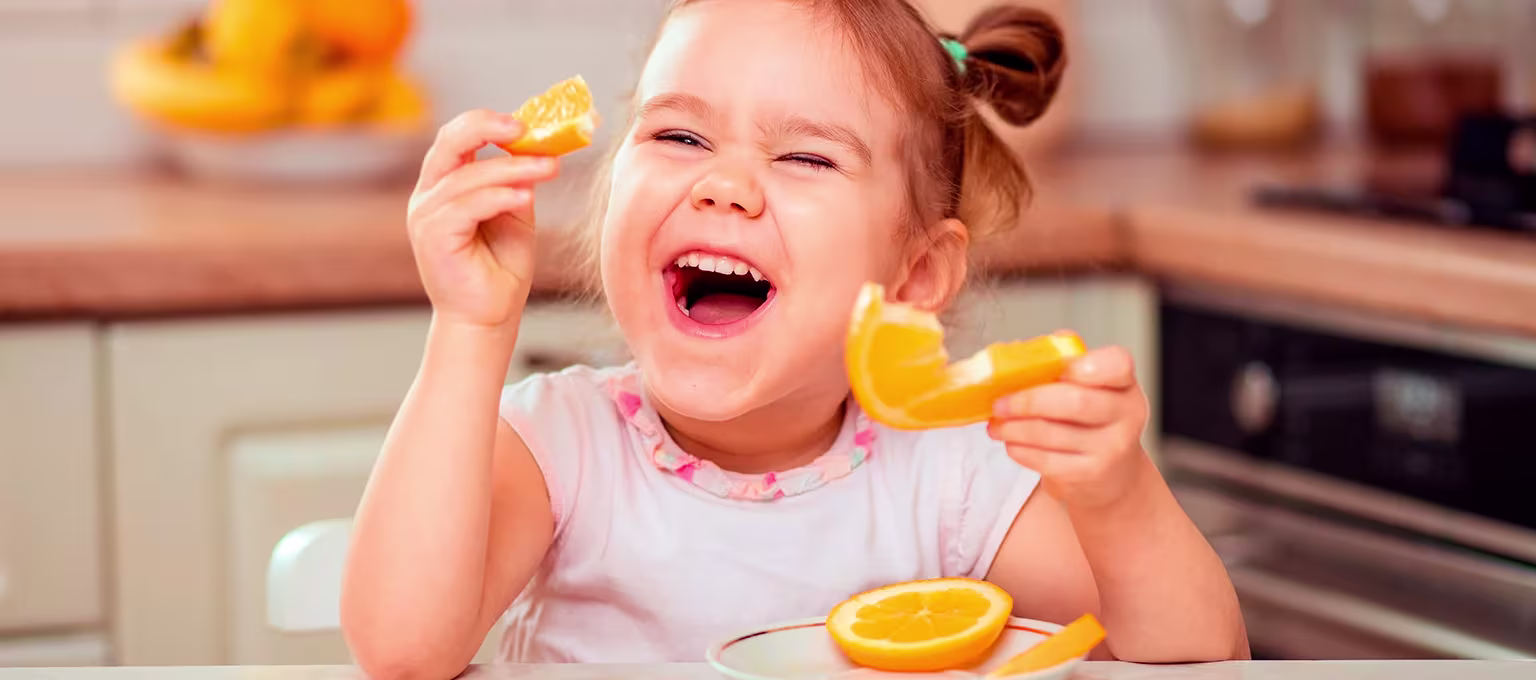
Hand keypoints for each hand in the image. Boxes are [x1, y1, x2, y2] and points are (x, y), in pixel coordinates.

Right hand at [406, 109, 560, 329]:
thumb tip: (539, 149)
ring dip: (512, 168)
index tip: (527, 122)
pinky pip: (466, 206)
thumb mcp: (514, 213)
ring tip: (548, 168)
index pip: (457, 137)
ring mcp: (426, 216)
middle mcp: (429, 195)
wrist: (488, 316)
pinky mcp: (433, 238)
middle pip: (449, 142)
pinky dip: (498, 196)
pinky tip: (525, 195)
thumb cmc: (499, 267)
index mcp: (444, 184)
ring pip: (468, 176)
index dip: (488, 122)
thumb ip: (517, 182)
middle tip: (525, 128)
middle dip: (487, 127)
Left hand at [987, 345, 1152, 509]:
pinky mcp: (1090, 474)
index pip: (1118, 364)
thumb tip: (1018, 351)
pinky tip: (1011, 442)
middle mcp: (1125, 415)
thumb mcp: (1088, 389)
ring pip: (1052, 433)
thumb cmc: (1090, 422)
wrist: (1111, 475)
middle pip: (1074, 401)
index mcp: (1123, 383)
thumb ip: (1061, 364)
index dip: (1088, 364)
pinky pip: (1046, 460)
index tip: (1059, 369)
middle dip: (1028, 400)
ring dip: (1014, 427)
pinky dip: (1021, 450)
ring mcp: (1111, 448)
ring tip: (996, 424)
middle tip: (1000, 403)